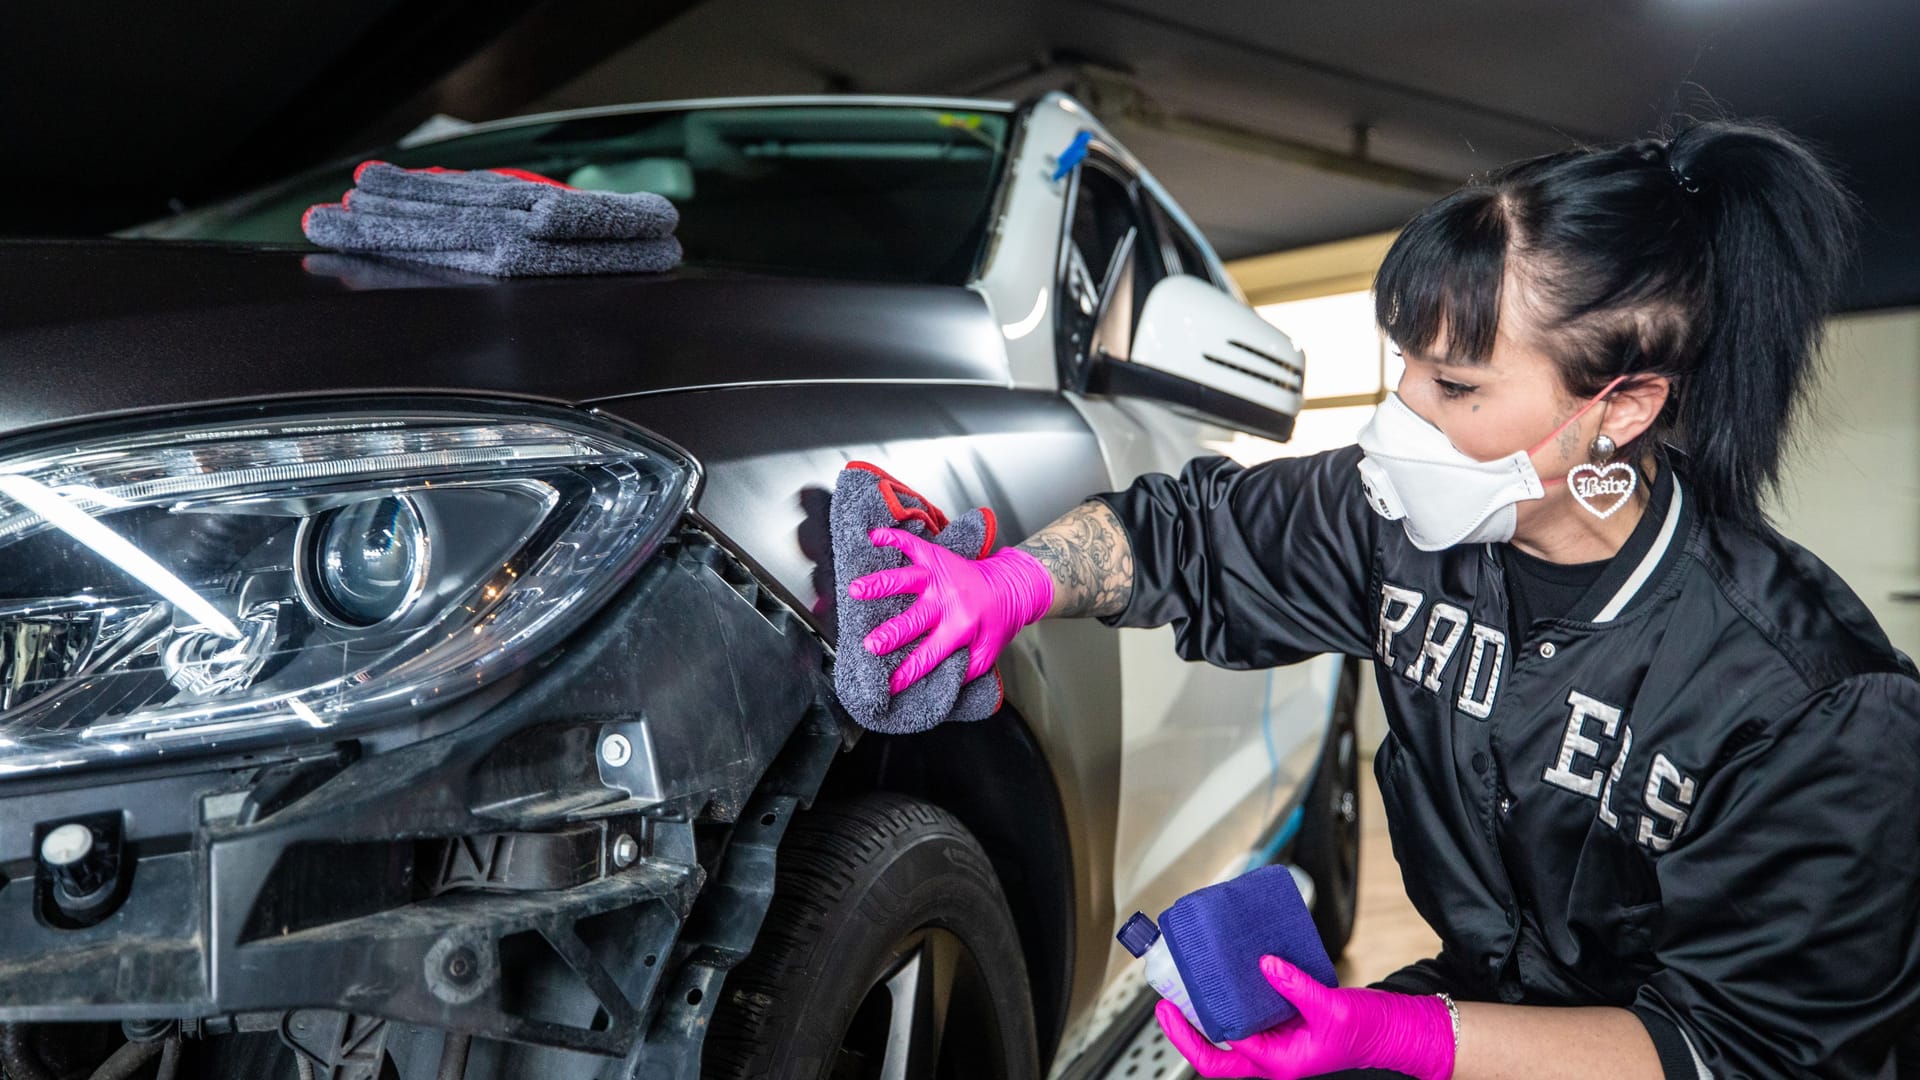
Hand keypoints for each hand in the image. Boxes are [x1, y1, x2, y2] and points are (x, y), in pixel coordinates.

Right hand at [847, 528, 1053, 692]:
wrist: (1011, 586)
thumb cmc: (996, 622)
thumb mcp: (987, 652)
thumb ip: (966, 671)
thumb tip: (940, 687)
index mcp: (961, 627)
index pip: (930, 655)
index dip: (908, 672)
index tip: (889, 685)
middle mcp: (948, 602)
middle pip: (913, 620)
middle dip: (890, 634)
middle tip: (870, 645)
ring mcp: (940, 578)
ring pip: (907, 580)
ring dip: (881, 585)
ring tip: (856, 589)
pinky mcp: (937, 559)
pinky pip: (913, 546)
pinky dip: (894, 539)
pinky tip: (875, 537)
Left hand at [1156, 956, 1454, 1079]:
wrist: (1389, 1029)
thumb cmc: (1365, 1029)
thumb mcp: (1331, 1006)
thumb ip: (1297, 987)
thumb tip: (1266, 965)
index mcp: (1280, 1062)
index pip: (1228, 1050)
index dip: (1201, 1029)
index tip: (1181, 1003)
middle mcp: (1273, 1056)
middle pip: (1217, 1058)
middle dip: (1186, 1036)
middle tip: (1166, 1006)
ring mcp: (1275, 1042)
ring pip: (1228, 1038)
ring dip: (1204, 1019)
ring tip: (1184, 991)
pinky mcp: (1281, 1026)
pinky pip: (1248, 1018)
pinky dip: (1231, 1003)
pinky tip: (1223, 981)